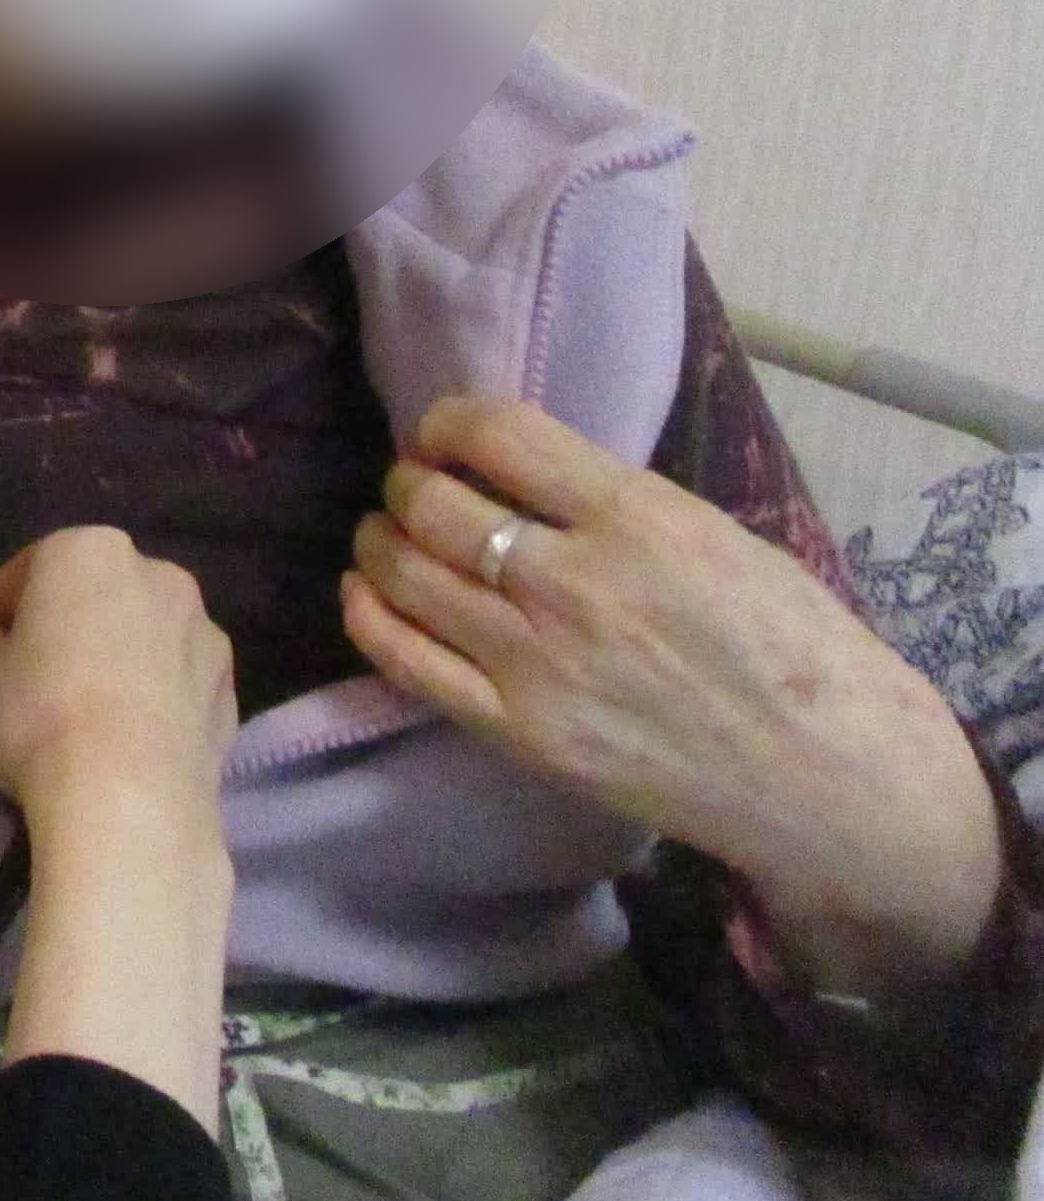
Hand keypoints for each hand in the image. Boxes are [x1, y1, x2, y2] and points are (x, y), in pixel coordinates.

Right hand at [0, 526, 236, 836]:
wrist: (131, 804)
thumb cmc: (40, 717)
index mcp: (88, 550)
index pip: (22, 574)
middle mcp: (156, 574)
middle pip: (90, 597)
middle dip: (59, 631)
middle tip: (24, 689)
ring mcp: (202, 632)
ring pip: (140, 636)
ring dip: (112, 660)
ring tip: (81, 721)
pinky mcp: (230, 690)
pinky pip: (177, 680)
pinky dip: (153, 697)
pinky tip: (126, 742)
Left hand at [345, 394, 1000, 997]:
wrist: (833, 779)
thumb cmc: (798, 647)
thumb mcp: (717, 535)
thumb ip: (615, 502)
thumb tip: (523, 472)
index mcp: (637, 519)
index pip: (497, 434)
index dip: (450, 421)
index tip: (447, 433)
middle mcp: (573, 585)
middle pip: (432, 504)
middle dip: (409, 482)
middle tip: (418, 487)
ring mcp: (538, 664)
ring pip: (404, 575)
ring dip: (379, 540)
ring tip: (387, 535)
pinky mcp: (520, 733)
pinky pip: (405, 662)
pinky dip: (368, 614)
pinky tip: (367, 593)